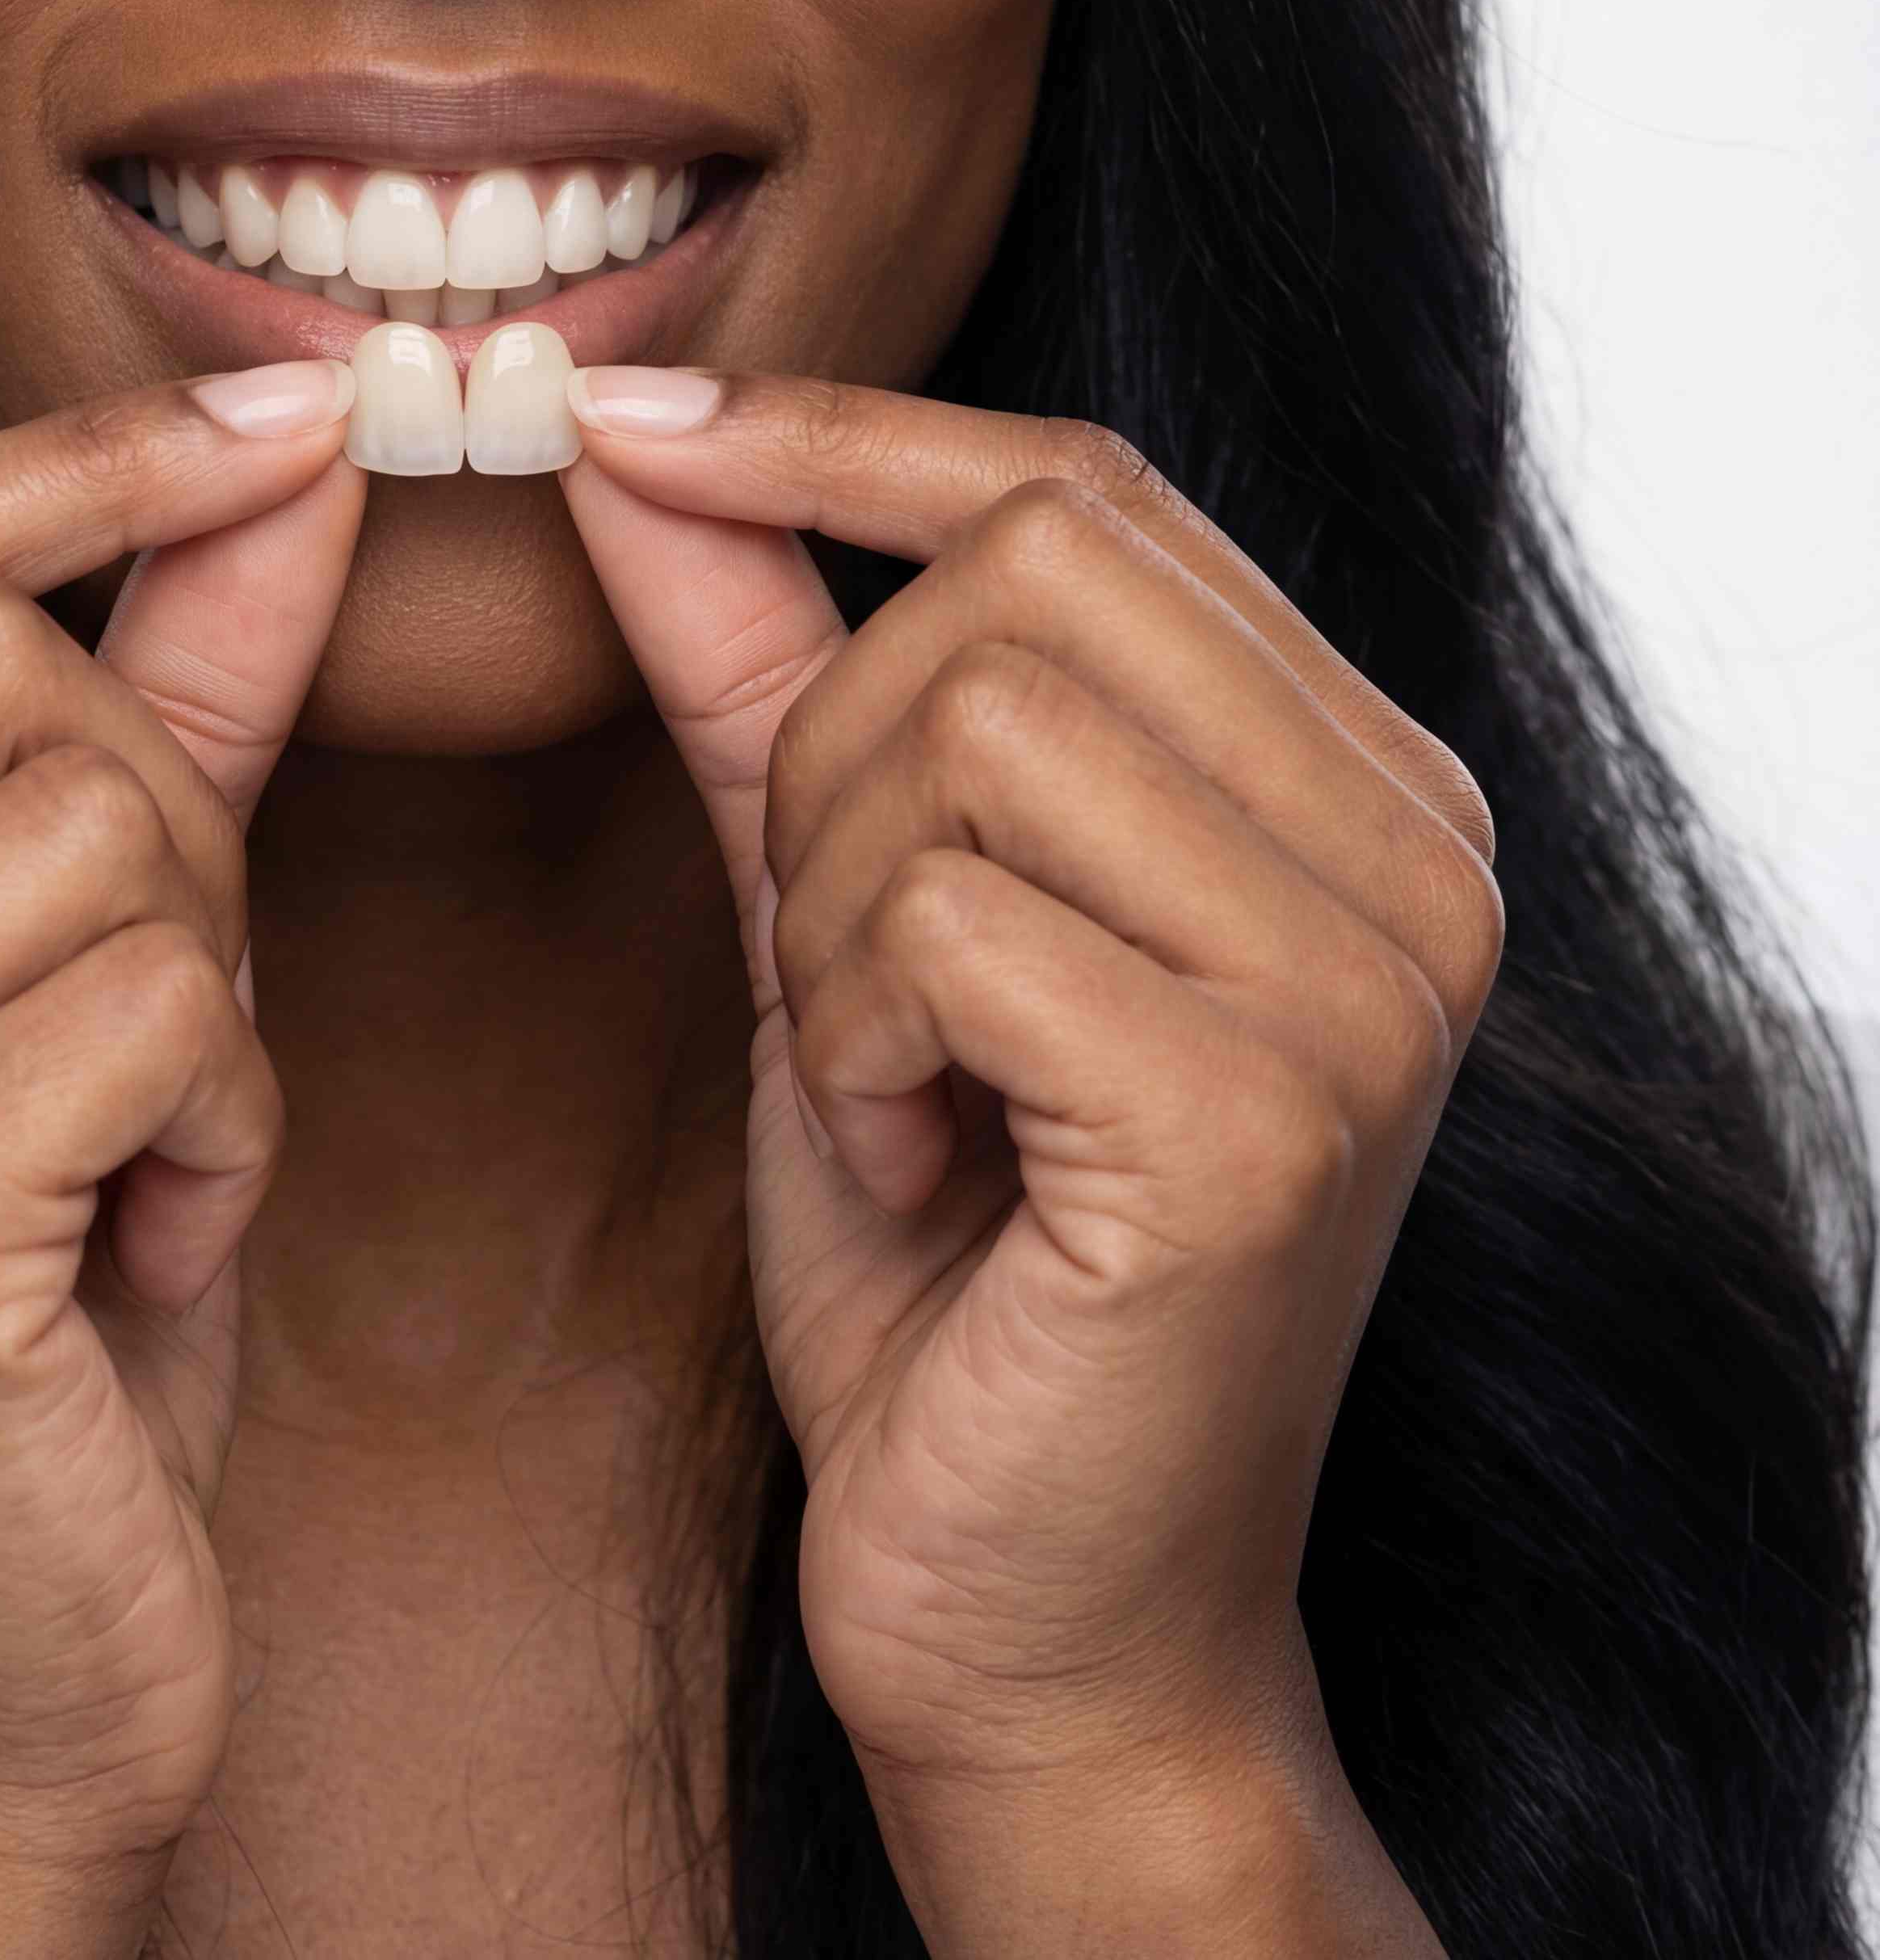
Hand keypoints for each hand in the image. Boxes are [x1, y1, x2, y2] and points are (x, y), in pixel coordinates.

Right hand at [0, 364, 364, 1948]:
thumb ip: (159, 701)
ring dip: (203, 984)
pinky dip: (226, 1121)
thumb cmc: (22, 1335)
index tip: (293, 423)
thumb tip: (289, 451)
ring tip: (134, 1157)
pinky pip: (160, 1000)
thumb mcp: (63, 978)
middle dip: (158, 798)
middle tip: (155, 1009)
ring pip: (95, 816)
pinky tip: (145, 1257)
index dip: (76, 462)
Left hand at [564, 377, 1500, 1872]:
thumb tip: (631, 426)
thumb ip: (764, 655)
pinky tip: (920, 1170)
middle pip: (1021, 569)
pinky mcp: (1265, 1119)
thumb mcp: (841, 901)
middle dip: (832, 754)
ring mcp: (1366, 984)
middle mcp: (1419, 853)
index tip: (619, 423)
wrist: (1035, 1616)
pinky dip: (853, 1041)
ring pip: (963, 725)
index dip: (838, 434)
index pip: (1087, 481)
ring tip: (895, 1084)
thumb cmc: (946, 1252)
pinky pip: (942, 918)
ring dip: (834, 915)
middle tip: (844, 974)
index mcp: (1360, 775)